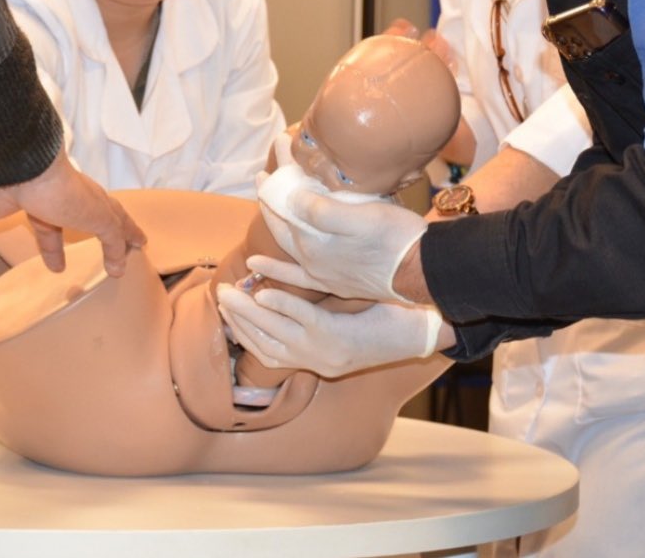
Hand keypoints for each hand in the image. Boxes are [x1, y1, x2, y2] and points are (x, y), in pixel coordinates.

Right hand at [0, 148, 146, 276]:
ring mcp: (83, 203)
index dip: (52, 243)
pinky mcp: (96, 212)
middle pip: (88, 217)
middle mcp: (65, 197)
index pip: (49, 224)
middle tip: (112, 247)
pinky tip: (122, 267)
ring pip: (111, 219)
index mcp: (38, 195)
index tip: (56, 262)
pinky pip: (114, 235)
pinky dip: (120, 250)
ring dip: (124, 234)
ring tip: (137, 245)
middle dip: (101, 229)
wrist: (17, 161)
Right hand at [217, 283, 443, 377]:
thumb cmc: (390, 316)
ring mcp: (328, 352)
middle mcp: (319, 360)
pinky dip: (282, 306)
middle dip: (239, 321)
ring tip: (232, 293)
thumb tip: (301, 284)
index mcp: (318, 358)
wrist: (424, 328)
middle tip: (220, 298)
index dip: (246, 332)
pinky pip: (303, 320)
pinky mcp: (341, 338)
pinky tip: (266, 291)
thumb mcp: (348, 315)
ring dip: (251, 313)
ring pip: (278, 333)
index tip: (228, 312)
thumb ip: (323, 305)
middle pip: (266, 344)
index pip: (270, 352)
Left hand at [255, 185, 425, 301]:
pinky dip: (279, 270)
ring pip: (288, 246)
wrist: (423, 272)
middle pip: (283, 223)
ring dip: (275, 224)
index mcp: (314, 243)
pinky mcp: (339, 283)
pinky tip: (265, 268)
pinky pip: (298, 277)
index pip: (286, 203)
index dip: (281, 174)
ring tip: (263, 207)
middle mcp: (312, 262)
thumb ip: (320, 210)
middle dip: (273, 195)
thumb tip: (290, 200)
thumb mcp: (359, 216)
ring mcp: (325, 274)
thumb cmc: (395, 238)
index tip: (278, 146)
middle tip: (264, 172)